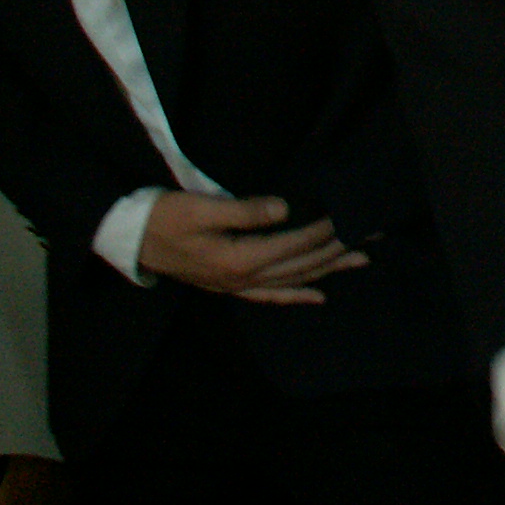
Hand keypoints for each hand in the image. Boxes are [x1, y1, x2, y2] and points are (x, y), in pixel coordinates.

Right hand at [136, 192, 367, 303]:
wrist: (130, 239)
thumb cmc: (165, 217)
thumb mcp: (202, 208)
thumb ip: (245, 210)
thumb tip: (285, 208)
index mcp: (239, 259)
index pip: (295, 245)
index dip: (326, 231)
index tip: (353, 216)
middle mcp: (243, 279)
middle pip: (302, 265)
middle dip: (339, 250)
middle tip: (374, 234)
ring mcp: (237, 286)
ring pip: (293, 281)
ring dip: (329, 270)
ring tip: (362, 259)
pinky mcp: (229, 286)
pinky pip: (270, 296)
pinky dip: (296, 296)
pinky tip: (319, 296)